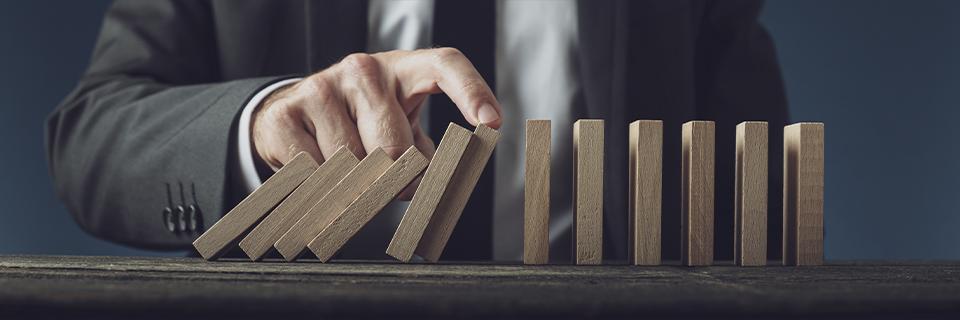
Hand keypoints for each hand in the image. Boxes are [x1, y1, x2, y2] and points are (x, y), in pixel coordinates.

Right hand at [251, 48, 501, 197]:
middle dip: (397, 180)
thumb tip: (437, 192)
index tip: (492, 123)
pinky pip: (317, 171)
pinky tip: (320, 168)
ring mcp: (323, 86)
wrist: (293, 116)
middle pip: (395, 147)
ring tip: (351, 171)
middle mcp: (364, 69)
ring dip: (357, 186)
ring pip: (354, 164)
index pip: (446, 65)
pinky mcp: (287, 112)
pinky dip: (323, 186)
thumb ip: (427, 158)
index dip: (472, 92)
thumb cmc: (362, 125)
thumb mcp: (402, 131)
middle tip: (390, 186)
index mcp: (404, 70)